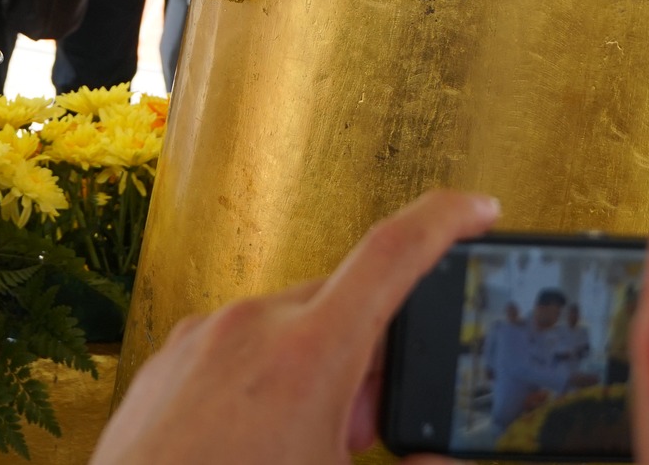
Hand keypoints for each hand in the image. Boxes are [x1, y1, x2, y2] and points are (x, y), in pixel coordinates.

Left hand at [89, 190, 500, 464]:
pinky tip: (251, 442)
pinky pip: (235, 348)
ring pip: (289, 330)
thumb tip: (436, 461)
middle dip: (369, 359)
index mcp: (310, 353)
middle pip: (345, 307)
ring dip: (313, 373)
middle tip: (357, 433)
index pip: (394, 253)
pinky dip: (261, 382)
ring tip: (294, 446)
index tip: (478, 209)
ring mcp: (205, 336)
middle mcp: (254, 325)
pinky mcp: (170, 357)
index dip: (445, 220)